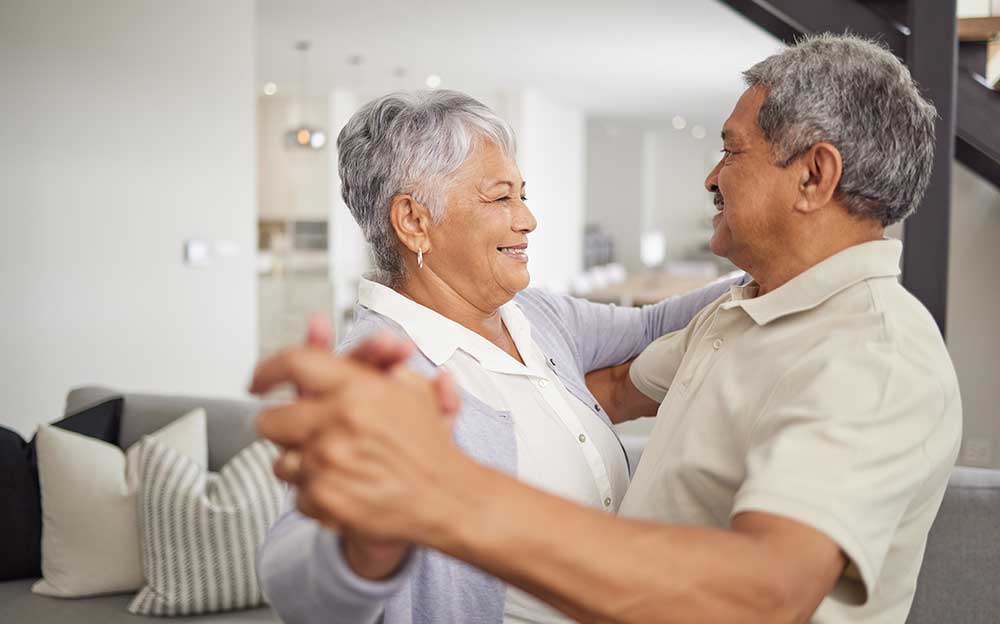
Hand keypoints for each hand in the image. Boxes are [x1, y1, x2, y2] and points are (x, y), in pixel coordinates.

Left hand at [252, 332, 464, 553]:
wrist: (448, 499)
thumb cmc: (430, 446)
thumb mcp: (411, 390)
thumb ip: (373, 360)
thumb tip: (332, 330)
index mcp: (359, 388)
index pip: (295, 363)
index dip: (268, 370)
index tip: (258, 381)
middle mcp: (339, 421)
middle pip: (271, 419)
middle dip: (283, 426)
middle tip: (300, 431)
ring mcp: (328, 461)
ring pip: (281, 461)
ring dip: (301, 463)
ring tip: (333, 463)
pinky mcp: (324, 497)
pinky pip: (296, 493)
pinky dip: (315, 494)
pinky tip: (342, 487)